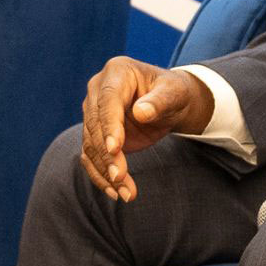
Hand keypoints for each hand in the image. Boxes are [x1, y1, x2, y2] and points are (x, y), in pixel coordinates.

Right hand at [81, 57, 214, 202]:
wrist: (171, 103)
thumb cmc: (174, 93)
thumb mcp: (175, 93)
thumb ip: (160, 101)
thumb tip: (142, 112)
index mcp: (117, 72)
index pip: (107, 100)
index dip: (109, 125)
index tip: (114, 149)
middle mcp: (98, 90)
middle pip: (95, 125)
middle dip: (107, 155)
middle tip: (121, 178)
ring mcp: (94, 112)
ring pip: (91, 145)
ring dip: (105, 170)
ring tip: (125, 193)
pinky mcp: (96, 134)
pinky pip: (91, 156)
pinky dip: (100, 175)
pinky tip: (115, 192)